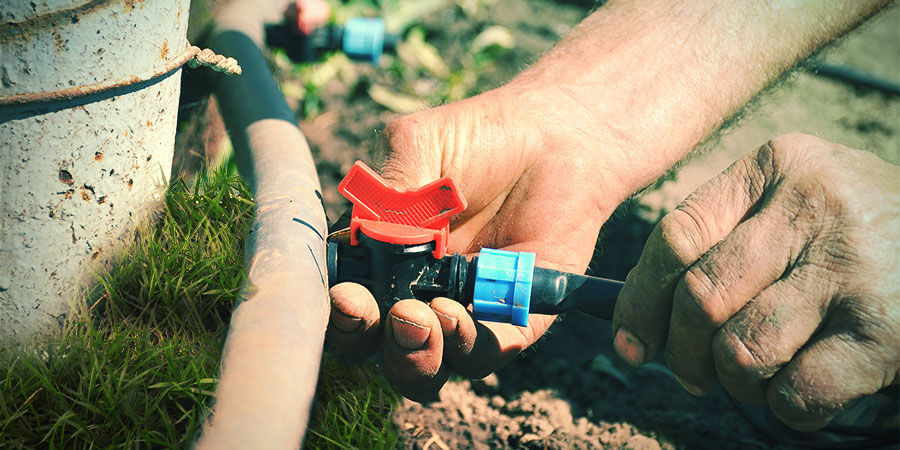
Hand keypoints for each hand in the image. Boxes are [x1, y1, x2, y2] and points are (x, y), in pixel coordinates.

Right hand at [326, 84, 633, 400]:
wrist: (554, 135)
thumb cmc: (478, 138)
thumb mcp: (416, 147)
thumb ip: (387, 192)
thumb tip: (366, 244)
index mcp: (378, 257)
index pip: (341, 300)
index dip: (336, 309)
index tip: (344, 295)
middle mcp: (412, 293)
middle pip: (374, 345)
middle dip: (368, 340)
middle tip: (383, 312)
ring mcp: (461, 312)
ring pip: (422, 367)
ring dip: (412, 355)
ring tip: (420, 318)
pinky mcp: (510, 321)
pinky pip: (481, 354)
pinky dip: (463, 345)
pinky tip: (457, 313)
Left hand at [613, 133, 899, 430]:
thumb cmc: (854, 233)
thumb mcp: (790, 205)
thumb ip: (720, 240)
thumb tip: (637, 315)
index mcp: (777, 166)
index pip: (676, 235)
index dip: (640, 300)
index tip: (631, 341)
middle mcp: (814, 206)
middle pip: (700, 296)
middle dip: (681, 352)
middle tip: (693, 373)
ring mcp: (854, 268)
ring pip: (740, 349)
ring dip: (734, 382)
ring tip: (754, 377)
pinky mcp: (888, 332)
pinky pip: (796, 391)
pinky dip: (783, 406)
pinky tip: (796, 392)